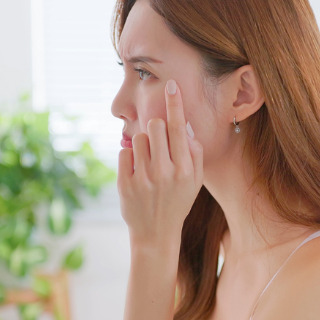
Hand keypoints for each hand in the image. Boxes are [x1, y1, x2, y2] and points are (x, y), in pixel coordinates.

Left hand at [118, 79, 204, 247]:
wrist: (156, 234)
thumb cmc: (177, 202)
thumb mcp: (194, 181)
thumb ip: (194, 153)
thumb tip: (184, 125)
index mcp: (184, 169)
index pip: (179, 128)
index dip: (175, 104)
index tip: (171, 85)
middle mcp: (164, 172)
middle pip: (155, 126)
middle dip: (156, 129)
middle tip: (158, 144)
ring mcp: (143, 178)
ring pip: (138, 138)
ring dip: (143, 145)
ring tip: (148, 163)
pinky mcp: (124, 184)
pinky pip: (124, 152)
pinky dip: (129, 157)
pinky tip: (136, 172)